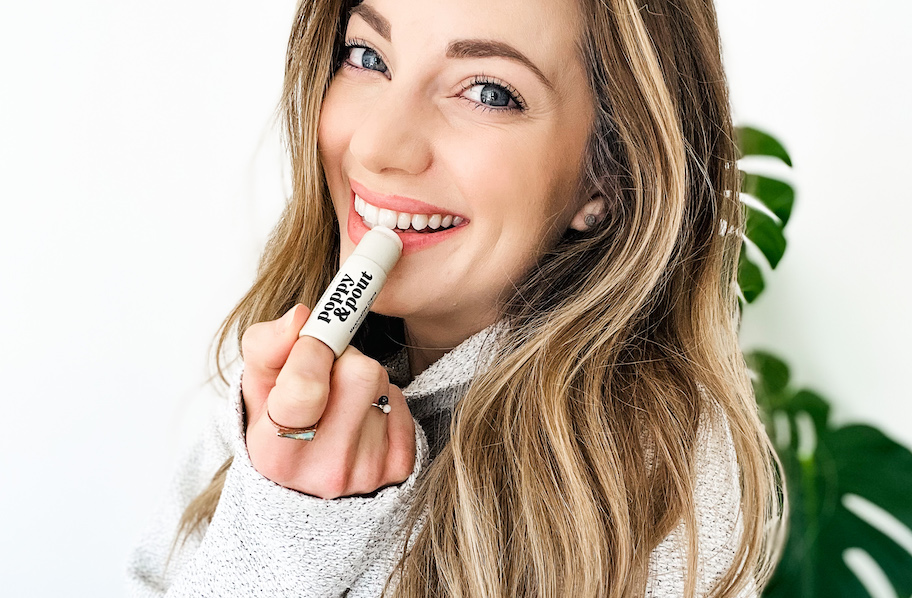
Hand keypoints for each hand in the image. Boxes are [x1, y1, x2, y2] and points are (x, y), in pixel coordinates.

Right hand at [241, 304, 415, 497]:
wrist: (306, 480)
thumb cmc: (277, 425)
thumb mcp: (255, 389)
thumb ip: (267, 347)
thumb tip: (301, 317)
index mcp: (278, 454)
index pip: (306, 388)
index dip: (312, 349)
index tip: (310, 336)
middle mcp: (326, 469)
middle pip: (360, 373)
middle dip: (342, 358)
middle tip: (323, 373)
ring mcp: (367, 472)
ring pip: (381, 382)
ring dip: (362, 377)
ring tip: (339, 399)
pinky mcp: (397, 467)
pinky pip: (400, 401)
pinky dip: (383, 398)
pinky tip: (360, 415)